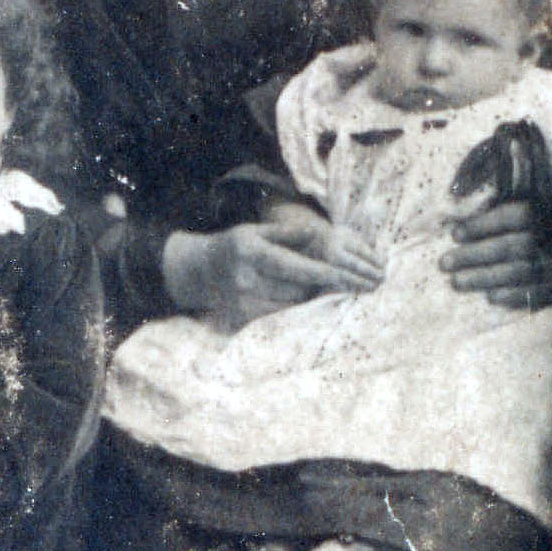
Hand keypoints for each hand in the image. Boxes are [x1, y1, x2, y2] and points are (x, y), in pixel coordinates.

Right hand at [164, 216, 376, 326]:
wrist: (199, 272)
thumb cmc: (235, 247)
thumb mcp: (256, 231)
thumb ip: (287, 232)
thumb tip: (318, 232)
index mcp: (252, 253)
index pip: (298, 267)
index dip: (328, 274)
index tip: (352, 279)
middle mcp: (246, 280)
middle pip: (299, 290)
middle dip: (321, 285)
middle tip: (340, 281)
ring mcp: (244, 302)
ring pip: (292, 305)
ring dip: (308, 297)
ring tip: (315, 287)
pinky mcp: (244, 319)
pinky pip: (281, 316)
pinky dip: (294, 308)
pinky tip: (298, 299)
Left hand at [442, 195, 551, 309]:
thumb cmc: (537, 218)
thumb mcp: (521, 201)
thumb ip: (494, 200)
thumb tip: (455, 197)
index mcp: (545, 211)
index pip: (514, 216)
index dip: (483, 226)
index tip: (454, 235)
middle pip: (513, 246)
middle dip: (475, 256)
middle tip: (444, 263)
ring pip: (522, 272)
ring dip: (486, 278)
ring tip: (456, 282)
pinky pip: (540, 295)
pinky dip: (515, 297)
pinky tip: (491, 298)